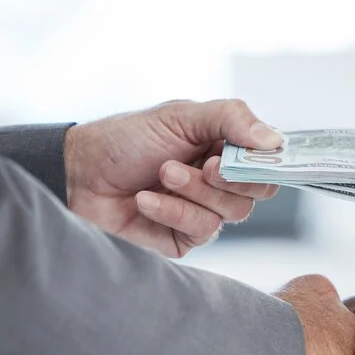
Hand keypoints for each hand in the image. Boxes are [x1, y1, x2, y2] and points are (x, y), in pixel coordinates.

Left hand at [64, 99, 280, 257]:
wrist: (79, 174)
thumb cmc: (125, 140)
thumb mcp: (179, 116)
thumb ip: (230, 119)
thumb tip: (275, 139)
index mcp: (224, 148)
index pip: (269, 161)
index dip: (263, 163)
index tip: (239, 156)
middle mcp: (219, 181)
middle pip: (258, 191)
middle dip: (227, 179)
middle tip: (200, 164)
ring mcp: (204, 211)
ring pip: (231, 213)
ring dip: (194, 192)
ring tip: (162, 174)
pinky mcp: (184, 238)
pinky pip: (201, 232)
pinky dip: (173, 211)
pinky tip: (145, 200)